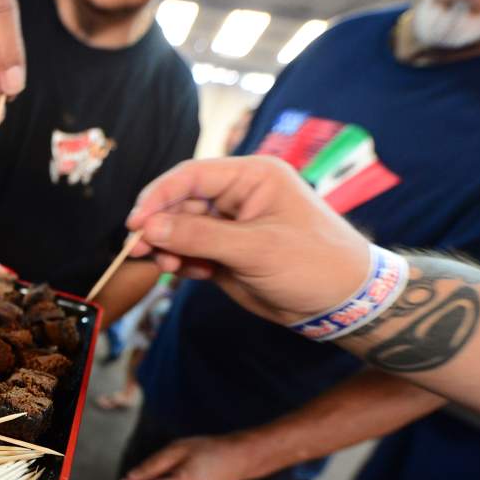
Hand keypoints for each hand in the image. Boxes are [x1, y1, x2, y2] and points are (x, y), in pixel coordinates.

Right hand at [124, 156, 372, 324]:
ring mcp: (231, 225)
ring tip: (169, 268)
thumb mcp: (256, 249)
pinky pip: (191, 251)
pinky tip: (187, 275)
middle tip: (142, 252)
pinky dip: (182, 263)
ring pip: (182, 229)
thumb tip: (149, 227)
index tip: (136, 222)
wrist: (344, 303)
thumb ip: (199, 236)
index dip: (159, 196)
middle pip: (181, 202)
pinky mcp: (227, 253)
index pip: (192, 176)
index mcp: (252, 177)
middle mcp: (238, 196)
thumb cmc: (314, 263)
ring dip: (168, 248)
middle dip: (160, 227)